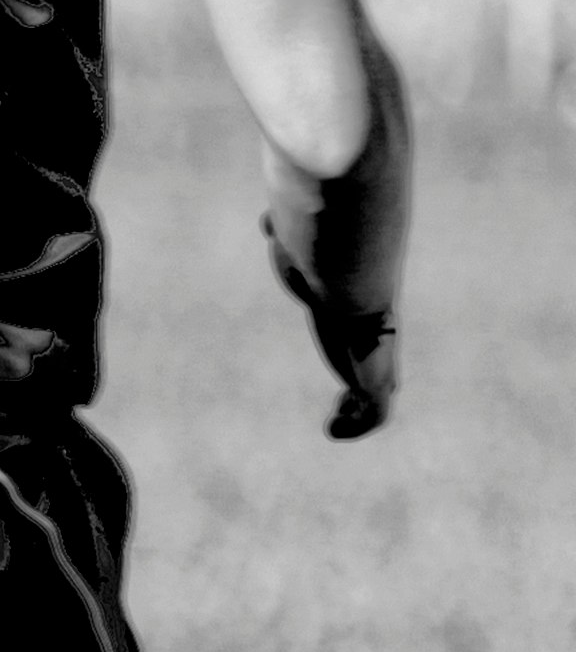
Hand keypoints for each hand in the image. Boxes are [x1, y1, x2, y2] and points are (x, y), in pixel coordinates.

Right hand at [269, 219, 398, 439]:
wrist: (346, 274)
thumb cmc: (323, 259)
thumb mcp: (299, 251)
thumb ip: (288, 235)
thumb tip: (268, 221)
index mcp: (361, 317)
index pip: (369, 343)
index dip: (360, 360)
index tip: (345, 378)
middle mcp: (374, 341)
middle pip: (383, 372)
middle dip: (368, 392)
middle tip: (341, 409)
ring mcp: (379, 361)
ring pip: (381, 396)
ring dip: (360, 415)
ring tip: (334, 425)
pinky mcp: (376, 380)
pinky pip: (377, 414)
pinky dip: (357, 427)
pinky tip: (333, 429)